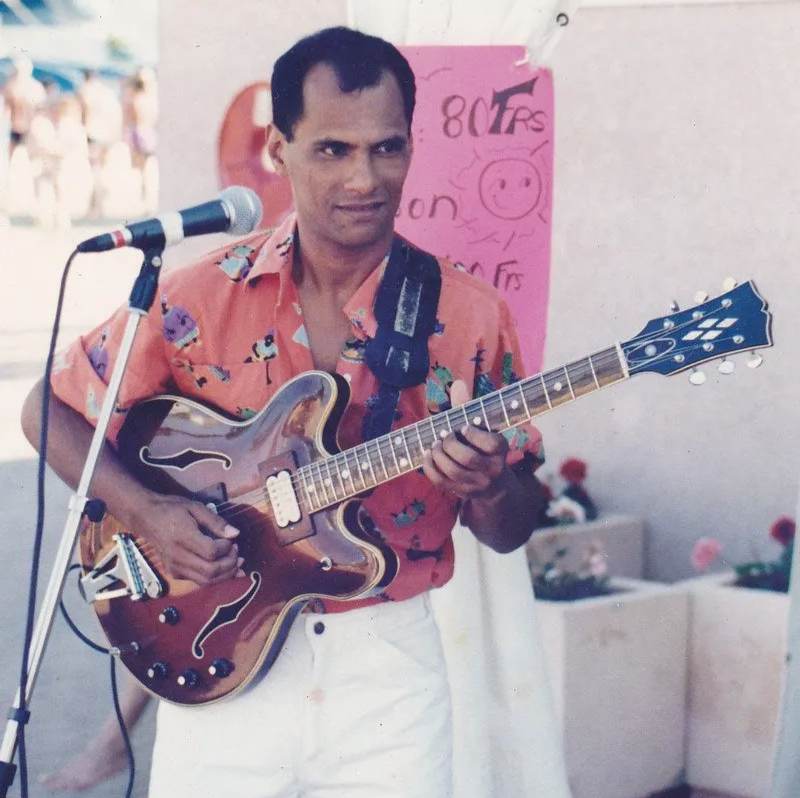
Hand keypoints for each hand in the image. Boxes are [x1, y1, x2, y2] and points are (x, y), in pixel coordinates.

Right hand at [127, 492, 243, 585]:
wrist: (147, 518)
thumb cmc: (172, 509)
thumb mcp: (196, 508)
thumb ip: (216, 522)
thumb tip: (235, 534)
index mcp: (183, 537)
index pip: (211, 552)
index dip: (227, 548)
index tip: (232, 540)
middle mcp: (177, 556)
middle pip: (210, 570)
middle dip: (230, 564)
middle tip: (238, 552)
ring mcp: (175, 567)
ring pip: (206, 581)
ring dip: (226, 575)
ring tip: (237, 563)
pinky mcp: (175, 573)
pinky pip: (199, 581)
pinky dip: (216, 578)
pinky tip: (226, 569)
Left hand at [422, 379, 509, 501]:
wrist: (493, 484)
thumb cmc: (483, 447)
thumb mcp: (481, 428)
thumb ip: (468, 407)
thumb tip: (457, 383)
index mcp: (501, 450)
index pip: (491, 443)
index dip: (474, 434)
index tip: (464, 427)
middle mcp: (492, 469)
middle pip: (468, 459)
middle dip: (450, 445)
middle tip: (444, 437)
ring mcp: (477, 484)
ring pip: (454, 471)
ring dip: (439, 456)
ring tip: (435, 445)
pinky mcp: (462, 492)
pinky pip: (442, 482)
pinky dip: (430, 468)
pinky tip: (427, 455)